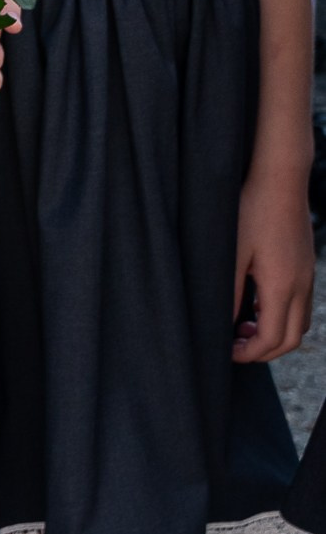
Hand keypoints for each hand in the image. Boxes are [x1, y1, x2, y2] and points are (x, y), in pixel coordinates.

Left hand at [233, 167, 314, 361]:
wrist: (280, 179)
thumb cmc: (251, 210)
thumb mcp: (233, 252)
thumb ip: (230, 291)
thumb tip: (224, 323)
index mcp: (282, 286)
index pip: (272, 339)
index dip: (250, 353)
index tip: (227, 351)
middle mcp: (301, 286)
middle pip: (291, 340)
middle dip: (264, 351)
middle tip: (236, 344)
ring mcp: (308, 277)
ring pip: (300, 324)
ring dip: (275, 333)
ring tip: (244, 324)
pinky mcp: (307, 267)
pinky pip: (301, 305)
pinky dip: (282, 315)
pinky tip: (257, 302)